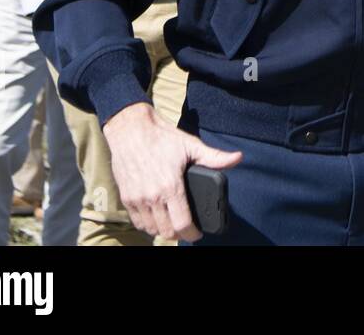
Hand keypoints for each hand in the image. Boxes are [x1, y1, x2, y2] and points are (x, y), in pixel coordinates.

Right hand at [102, 102, 241, 242]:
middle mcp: (152, 197)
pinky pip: (136, 221)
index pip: (182, 223)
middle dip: (179, 234)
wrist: (131, 130)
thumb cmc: (162, 137)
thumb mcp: (191, 145)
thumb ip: (214, 157)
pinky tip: (155, 218)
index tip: (197, 234)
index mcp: (170, 186)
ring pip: (150, 229)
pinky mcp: (126, 197)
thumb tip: (237, 158)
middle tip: (187, 229)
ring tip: (172, 224)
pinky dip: (147, 225)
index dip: (192, 234)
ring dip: (162, 230)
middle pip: (166, 231)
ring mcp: (136, 199)